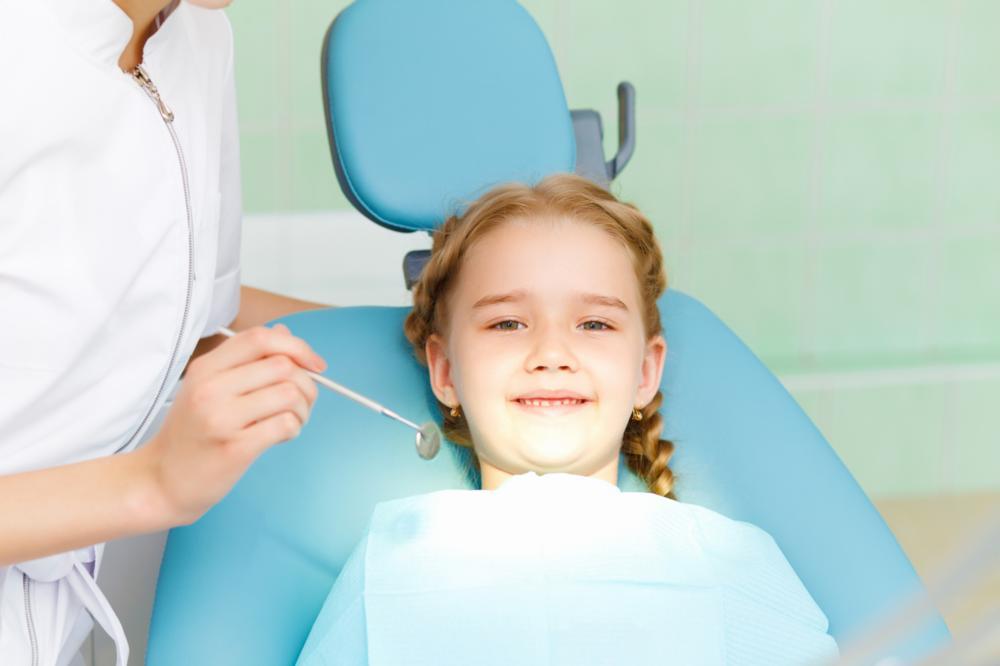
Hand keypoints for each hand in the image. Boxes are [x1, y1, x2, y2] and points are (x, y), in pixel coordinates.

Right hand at [139, 323, 324, 525]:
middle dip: (307, 384)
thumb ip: (246, 360)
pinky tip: (283, 435)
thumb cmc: (191, 433)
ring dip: (303, 409)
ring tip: (293, 420)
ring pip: (290, 395)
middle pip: (283, 366)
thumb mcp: (208, 387)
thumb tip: (284, 333)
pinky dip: (294, 428)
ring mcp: (221, 418)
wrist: (161, 480)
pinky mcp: (235, 448)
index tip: (315, 364)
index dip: (297, 347)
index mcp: (206, 367)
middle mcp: (211, 388)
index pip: (259, 338)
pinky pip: (285, 425)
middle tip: (301, 402)